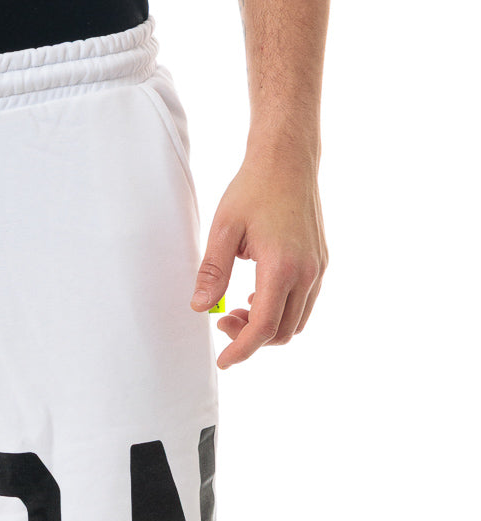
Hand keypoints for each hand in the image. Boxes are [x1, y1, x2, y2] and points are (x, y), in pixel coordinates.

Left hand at [190, 145, 327, 368]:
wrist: (288, 159)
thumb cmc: (254, 189)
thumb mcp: (223, 230)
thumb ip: (213, 273)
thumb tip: (200, 308)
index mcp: (281, 266)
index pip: (264, 328)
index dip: (242, 350)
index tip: (223, 361)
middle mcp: (307, 272)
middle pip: (282, 332)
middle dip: (251, 338)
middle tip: (222, 320)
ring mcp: (317, 268)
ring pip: (296, 322)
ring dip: (267, 327)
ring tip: (239, 308)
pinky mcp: (320, 262)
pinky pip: (304, 304)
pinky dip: (281, 312)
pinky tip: (257, 295)